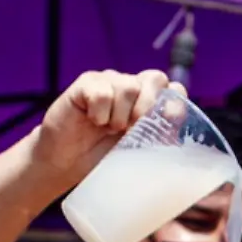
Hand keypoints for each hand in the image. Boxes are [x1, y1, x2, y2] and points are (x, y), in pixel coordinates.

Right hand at [30, 69, 176, 178]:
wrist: (66, 163)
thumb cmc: (103, 158)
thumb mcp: (137, 152)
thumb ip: (158, 136)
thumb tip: (176, 119)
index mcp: (149, 102)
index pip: (175, 88)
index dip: (173, 103)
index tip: (165, 124)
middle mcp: (132, 87)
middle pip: (155, 78)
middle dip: (148, 106)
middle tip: (133, 129)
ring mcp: (109, 81)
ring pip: (128, 86)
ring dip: (120, 115)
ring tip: (108, 129)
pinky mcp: (87, 83)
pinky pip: (102, 91)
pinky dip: (100, 112)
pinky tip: (92, 121)